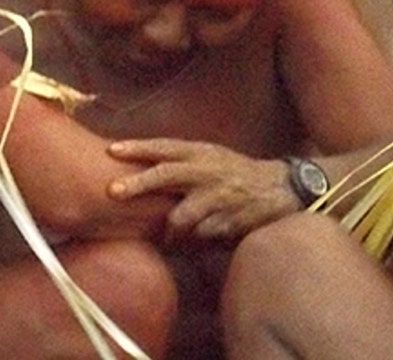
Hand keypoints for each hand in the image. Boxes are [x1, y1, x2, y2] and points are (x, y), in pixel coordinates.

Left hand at [107, 138, 301, 240]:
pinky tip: (197, 244)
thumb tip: (135, 169)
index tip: (111, 150)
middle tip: (112, 192)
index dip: (137, 148)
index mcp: (200, 153)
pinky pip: (201, 237)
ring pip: (181, 216)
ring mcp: (219, 196)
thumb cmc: (235, 173)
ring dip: (169, 231)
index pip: (164, 147)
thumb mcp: (210, 157)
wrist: (281, 188)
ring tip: (168, 239)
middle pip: (167, 174)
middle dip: (139, 184)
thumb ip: (180, 162)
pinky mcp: (229, 221)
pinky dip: (195, 242)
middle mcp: (207, 171)